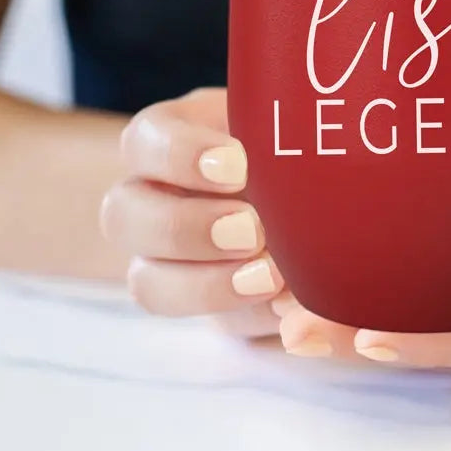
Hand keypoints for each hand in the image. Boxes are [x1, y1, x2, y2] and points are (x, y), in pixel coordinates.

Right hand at [100, 88, 283, 336]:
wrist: (328, 189)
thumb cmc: (304, 144)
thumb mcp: (294, 128)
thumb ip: (286, 135)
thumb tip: (298, 153)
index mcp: (173, 139)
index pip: (144, 139)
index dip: (179, 155)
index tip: (238, 165)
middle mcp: (155, 199)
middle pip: (121, 216)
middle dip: (184, 228)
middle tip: (251, 229)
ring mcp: (170, 259)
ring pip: (147, 283)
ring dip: (205, 285)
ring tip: (270, 277)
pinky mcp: (212, 305)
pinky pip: (212, 322)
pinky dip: (249, 316)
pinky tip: (289, 305)